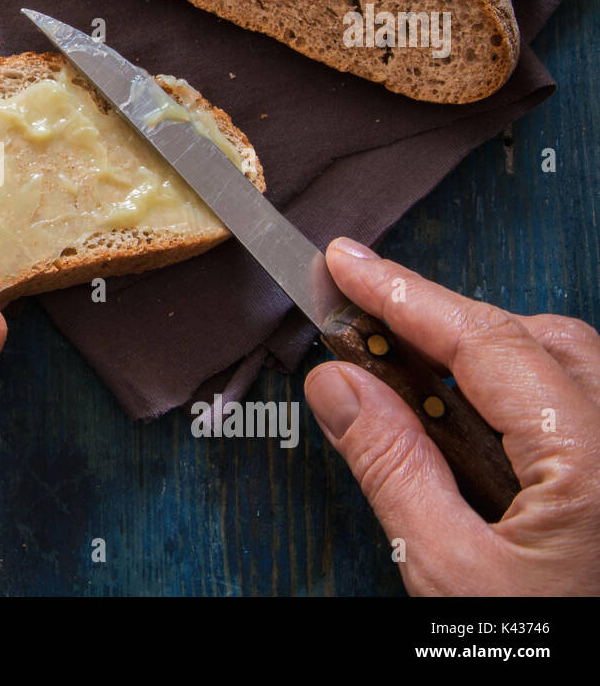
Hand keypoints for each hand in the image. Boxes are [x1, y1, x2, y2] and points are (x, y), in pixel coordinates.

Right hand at [305, 237, 599, 594]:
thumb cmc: (553, 651)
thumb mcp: (451, 576)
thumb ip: (393, 469)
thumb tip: (338, 384)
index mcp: (595, 462)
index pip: (485, 342)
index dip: (404, 294)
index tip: (345, 265)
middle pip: (534, 338)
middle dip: (442, 321)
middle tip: (358, 321)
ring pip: (563, 363)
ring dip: (481, 356)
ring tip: (405, 376)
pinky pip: (579, 403)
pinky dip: (513, 394)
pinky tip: (466, 423)